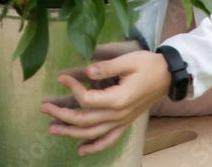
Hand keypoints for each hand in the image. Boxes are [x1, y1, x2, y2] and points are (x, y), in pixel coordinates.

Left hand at [39, 50, 170, 155]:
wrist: (167, 76)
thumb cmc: (148, 65)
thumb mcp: (128, 61)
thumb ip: (106, 67)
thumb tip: (86, 72)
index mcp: (118, 99)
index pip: (87, 99)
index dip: (72, 89)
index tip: (61, 77)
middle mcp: (118, 115)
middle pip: (85, 120)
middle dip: (62, 115)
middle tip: (44, 108)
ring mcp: (122, 121)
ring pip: (92, 133)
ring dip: (71, 132)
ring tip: (52, 128)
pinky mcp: (125, 123)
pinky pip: (108, 140)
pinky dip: (94, 147)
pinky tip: (80, 151)